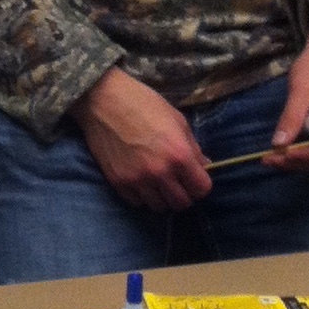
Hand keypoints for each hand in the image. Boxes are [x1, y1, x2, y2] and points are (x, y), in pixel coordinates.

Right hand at [74, 67, 211, 209]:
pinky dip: (141, 196)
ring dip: (162, 197)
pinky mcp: (118, 182)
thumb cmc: (143, 104)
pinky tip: (141, 181)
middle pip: (181, 203)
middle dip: (183, 194)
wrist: (103, 101)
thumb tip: (204, 165)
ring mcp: (137, 180)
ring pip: (158, 207)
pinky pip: (136, 202)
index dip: (200, 184)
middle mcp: (160, 172)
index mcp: (179, 155)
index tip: (194, 178)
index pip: (201, 189)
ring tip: (158, 183)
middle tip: (177, 182)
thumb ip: (192, 147)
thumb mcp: (177, 120)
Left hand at [263, 21, 308, 170]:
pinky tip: (285, 149)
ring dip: (300, 158)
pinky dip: (305, 149)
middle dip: (299, 160)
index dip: (307, 155)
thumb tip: (277, 145)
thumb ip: (292, 117)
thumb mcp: (302, 89)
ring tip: (273, 157)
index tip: (281, 155)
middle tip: (269, 159)